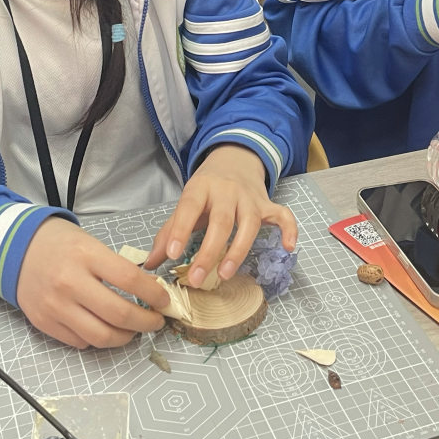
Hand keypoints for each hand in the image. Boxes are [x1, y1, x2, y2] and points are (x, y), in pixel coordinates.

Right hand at [15, 217, 167, 348]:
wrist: (15, 249)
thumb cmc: (59, 243)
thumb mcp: (91, 243)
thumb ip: (116, 267)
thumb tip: (148, 290)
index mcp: (86, 255)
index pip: (130, 280)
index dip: (154, 294)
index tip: (164, 300)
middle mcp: (70, 282)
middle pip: (119, 314)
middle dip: (146, 322)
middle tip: (156, 321)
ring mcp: (56, 306)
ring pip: (101, 336)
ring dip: (125, 337)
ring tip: (134, 330)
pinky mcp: (45, 323)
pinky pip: (81, 342)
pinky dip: (99, 339)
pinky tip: (105, 328)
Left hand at [146, 144, 296, 287]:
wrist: (234, 159)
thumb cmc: (206, 190)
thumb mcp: (186, 203)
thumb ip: (168, 232)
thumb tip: (150, 265)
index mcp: (201, 187)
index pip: (190, 207)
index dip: (180, 230)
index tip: (172, 255)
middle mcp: (227, 190)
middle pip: (222, 221)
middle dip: (209, 251)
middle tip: (197, 279)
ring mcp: (250, 197)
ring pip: (250, 222)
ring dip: (238, 250)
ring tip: (225, 274)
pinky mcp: (268, 204)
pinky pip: (283, 215)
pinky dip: (289, 229)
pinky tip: (288, 248)